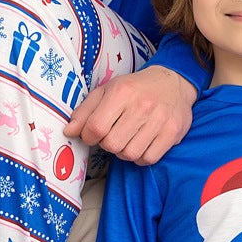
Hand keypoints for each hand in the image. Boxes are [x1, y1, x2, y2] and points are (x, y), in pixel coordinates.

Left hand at [63, 63, 195, 164]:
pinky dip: (141, 157)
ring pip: (130, 154)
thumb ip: (85, 111)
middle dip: (107, 143)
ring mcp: (159, 120)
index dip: (88, 136)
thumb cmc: (135, 88)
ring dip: (124, 151)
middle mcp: (142, 105)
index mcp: (121, 92)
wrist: (173, 82)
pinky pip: (148, 159)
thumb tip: (68, 132)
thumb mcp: (107, 91)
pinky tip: (142, 143)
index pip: (95, 127)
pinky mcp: (173, 132)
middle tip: (113, 134)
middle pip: (112, 144)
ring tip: (128, 138)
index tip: (93, 133)